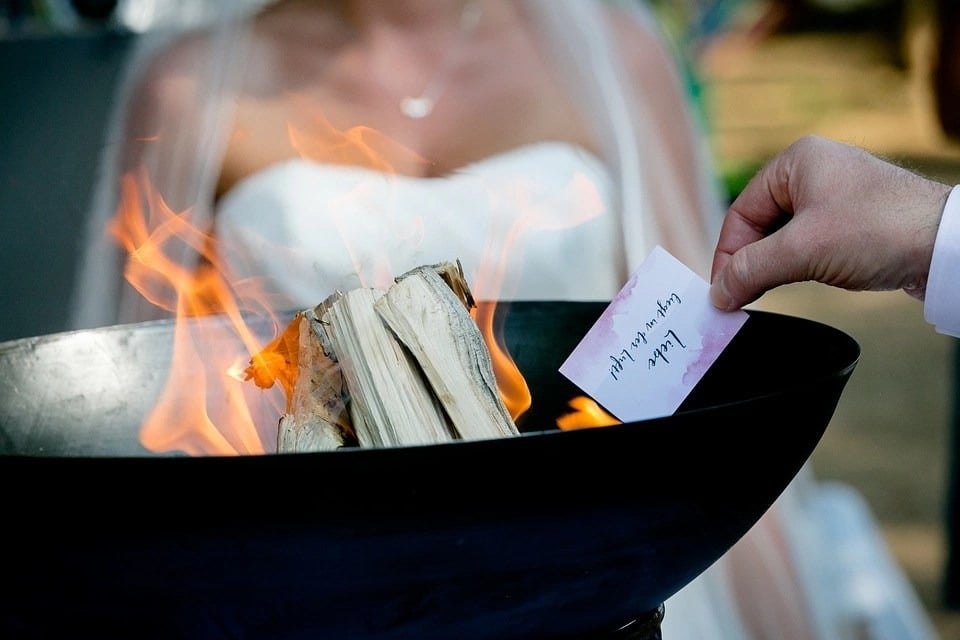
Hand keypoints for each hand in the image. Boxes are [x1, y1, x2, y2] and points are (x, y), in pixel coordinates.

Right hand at [709, 135, 951, 309]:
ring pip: (783, 236)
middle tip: (741, 295)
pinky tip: (799, 281)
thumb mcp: (801, 251)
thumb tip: (718, 294)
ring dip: (774, 265)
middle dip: (751, 261)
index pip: (741, 212)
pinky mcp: (853, 219)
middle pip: (760, 224)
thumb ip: (751, 270)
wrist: (946, 245)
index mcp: (796, 161)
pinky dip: (797, 264)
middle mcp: (814, 170)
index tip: (723, 290)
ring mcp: (836, 195)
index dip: (728, 254)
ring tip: (769, 291)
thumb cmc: (879, 230)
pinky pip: (809, 242)